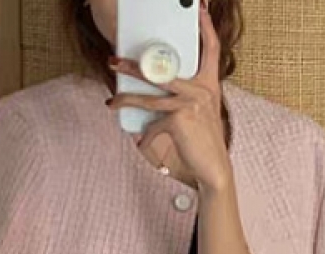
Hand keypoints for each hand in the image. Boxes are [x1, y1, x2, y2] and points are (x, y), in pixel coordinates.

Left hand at [106, 0, 232, 192]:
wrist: (214, 167)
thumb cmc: (204, 142)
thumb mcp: (199, 115)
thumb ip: (184, 101)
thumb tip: (154, 100)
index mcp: (209, 84)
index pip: (210, 49)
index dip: (205, 27)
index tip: (199, 9)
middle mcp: (201, 90)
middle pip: (163, 70)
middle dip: (135, 66)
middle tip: (114, 60)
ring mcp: (190, 103)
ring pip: (150, 97)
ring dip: (127, 98)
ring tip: (111, 100)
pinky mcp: (179, 120)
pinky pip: (154, 125)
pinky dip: (147, 136)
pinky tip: (142, 142)